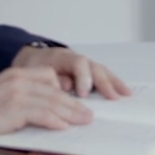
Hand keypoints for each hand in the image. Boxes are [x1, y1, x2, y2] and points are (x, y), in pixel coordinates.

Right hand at [0, 67, 93, 145]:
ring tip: (84, 121)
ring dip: (70, 113)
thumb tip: (45, 108)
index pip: (48, 77)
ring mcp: (16, 93)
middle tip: (88, 114)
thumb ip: (23, 95)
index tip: (76, 102)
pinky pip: (41, 113)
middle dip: (74, 104)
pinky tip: (64, 126)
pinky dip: (54, 120)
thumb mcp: (2, 93)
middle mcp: (18, 79)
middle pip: (54, 90)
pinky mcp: (13, 107)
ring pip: (51, 102)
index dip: (65, 91)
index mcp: (15, 73)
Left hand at [11, 46, 130, 99]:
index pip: (77, 63)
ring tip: (126, 93)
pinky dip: (112, 82)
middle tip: (112, 97)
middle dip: (104, 82)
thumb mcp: (32, 72)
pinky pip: (101, 75)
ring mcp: (81, 64)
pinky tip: (123, 91)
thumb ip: (47, 78)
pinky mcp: (86, 71)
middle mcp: (74, 58)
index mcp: (60, 56)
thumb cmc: (30, 66)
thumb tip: (67, 85)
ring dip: (113, 82)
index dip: (83, 77)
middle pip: (93, 66)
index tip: (83, 94)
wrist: (29, 58)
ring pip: (100, 69)